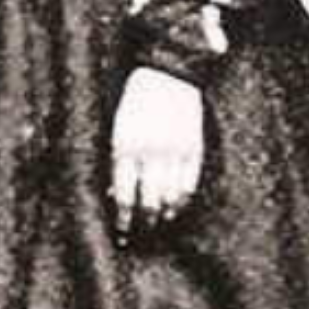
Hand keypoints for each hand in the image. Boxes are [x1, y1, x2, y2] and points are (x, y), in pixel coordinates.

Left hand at [110, 67, 204, 241]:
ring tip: (159, 224)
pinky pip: (190, 183)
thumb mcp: (117, 128)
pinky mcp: (194, 148)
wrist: (166, 74)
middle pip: (148, 199)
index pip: (124, 193)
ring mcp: (175, 150)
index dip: (124, 217)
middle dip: (144, 221)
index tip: (123, 232)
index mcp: (125, 145)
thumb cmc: (135, 103)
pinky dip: (183, 200)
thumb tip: (114, 196)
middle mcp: (150, 150)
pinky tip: (177, 209)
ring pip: (171, 195)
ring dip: (164, 214)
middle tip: (141, 233)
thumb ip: (116, 160)